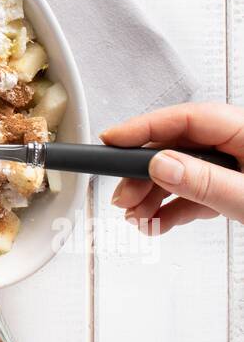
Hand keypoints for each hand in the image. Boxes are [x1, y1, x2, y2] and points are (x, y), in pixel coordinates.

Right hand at [100, 102, 243, 232]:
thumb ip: (204, 181)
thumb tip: (160, 166)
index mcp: (242, 130)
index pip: (185, 119)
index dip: (144, 128)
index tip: (111, 140)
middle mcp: (234, 144)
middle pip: (175, 147)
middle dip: (143, 174)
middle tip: (123, 196)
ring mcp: (232, 167)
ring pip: (179, 172)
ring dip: (152, 196)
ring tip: (138, 217)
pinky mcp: (230, 188)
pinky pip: (193, 192)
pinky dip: (172, 209)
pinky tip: (157, 222)